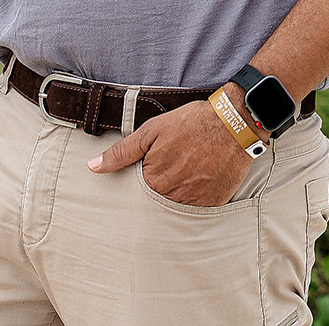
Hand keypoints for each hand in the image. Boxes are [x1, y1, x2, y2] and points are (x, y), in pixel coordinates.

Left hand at [87, 99, 252, 206]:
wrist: (235, 122)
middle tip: (176, 166)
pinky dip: (199, 195)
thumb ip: (121, 152)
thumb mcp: (152, 131)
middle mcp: (173, 197)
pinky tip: (203, 176)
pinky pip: (200, 207)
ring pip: (178, 206)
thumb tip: (93, 167)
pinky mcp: (215, 202)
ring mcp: (196, 202)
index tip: (154, 165)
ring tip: (190, 169)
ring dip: (179, 193)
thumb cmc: (192, 123)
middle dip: (162, 187)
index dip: (144, 178)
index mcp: (154, 181)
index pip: (137, 192)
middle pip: (157, 201)